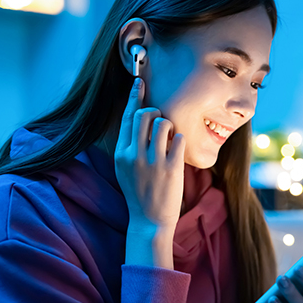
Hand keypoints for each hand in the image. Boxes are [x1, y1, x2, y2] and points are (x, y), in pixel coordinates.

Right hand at [114, 77, 185, 235]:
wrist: (149, 221)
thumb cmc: (139, 192)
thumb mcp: (125, 168)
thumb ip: (130, 145)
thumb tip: (139, 118)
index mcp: (121, 153)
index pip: (127, 117)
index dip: (135, 97)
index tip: (139, 82)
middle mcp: (134, 155)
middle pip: (145, 114)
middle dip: (155, 113)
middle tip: (160, 124)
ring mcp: (153, 161)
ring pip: (163, 123)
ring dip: (170, 126)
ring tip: (169, 139)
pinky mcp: (171, 168)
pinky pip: (180, 139)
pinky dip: (181, 140)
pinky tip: (177, 150)